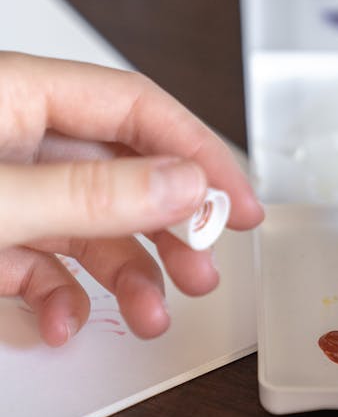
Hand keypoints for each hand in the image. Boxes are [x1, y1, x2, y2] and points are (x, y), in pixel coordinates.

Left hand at [0, 52, 263, 344]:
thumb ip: (88, 195)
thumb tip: (183, 186)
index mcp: (17, 95)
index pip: (135, 106)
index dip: (197, 153)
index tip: (236, 206)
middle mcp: (13, 138)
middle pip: (120, 174)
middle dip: (168, 229)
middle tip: (202, 269)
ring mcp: (2, 190)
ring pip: (86, 227)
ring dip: (126, 275)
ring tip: (151, 314)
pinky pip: (40, 264)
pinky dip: (59, 298)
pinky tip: (63, 321)